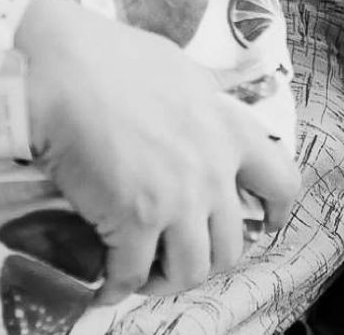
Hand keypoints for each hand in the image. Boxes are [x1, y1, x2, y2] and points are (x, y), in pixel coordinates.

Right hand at [16, 0, 299, 304]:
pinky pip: (132, 274)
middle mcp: (214, 171)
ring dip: (166, 279)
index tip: (263, 225)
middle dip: (206, 257)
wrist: (62, 69)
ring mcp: (178, 199)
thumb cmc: (110, 57)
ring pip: (191, 269)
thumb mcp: (179, 70)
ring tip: (142, 274)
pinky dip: (118, 287)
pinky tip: (104, 285)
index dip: (275, 213)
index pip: (282, 184)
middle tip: (178, 254)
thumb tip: (201, 109)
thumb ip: (201, 100)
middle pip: (231, 244)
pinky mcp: (135, 220)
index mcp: (230, 131)